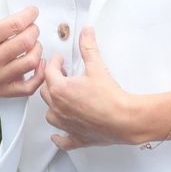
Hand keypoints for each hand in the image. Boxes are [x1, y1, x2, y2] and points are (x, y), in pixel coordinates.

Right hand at [0, 0, 44, 98]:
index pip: (15, 25)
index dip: (28, 16)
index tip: (32, 12)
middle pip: (25, 42)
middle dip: (34, 30)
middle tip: (33, 27)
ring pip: (30, 62)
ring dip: (37, 49)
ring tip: (34, 42)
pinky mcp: (1, 90)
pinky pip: (28, 88)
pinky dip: (38, 75)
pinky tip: (38, 63)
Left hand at [40, 27, 138, 148]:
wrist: (124, 119)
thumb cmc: (110, 97)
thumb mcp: (97, 67)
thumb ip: (89, 47)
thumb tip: (86, 32)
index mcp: (60, 90)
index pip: (49, 72)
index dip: (54, 63)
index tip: (59, 60)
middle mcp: (58, 108)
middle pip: (46, 92)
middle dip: (51, 81)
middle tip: (60, 75)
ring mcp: (66, 125)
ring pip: (50, 114)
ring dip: (53, 106)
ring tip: (61, 99)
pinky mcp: (76, 137)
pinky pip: (62, 139)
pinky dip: (59, 137)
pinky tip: (58, 135)